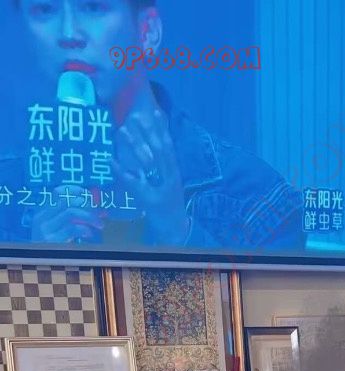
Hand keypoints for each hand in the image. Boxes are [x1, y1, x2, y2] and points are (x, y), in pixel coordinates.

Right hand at [31, 185, 104, 242]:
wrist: (39, 263)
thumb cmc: (53, 248)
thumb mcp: (59, 230)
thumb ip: (74, 219)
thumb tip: (100, 211)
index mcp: (42, 212)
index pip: (58, 192)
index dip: (76, 191)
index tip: (90, 196)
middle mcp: (42, 218)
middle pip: (68, 201)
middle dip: (88, 205)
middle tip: (101, 213)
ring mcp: (45, 229)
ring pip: (71, 212)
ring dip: (90, 216)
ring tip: (99, 224)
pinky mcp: (52, 240)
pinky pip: (72, 228)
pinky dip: (85, 229)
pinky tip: (89, 233)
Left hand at [113, 108, 188, 243]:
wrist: (174, 227)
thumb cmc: (169, 203)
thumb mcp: (169, 182)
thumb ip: (163, 166)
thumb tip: (156, 143)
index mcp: (174, 172)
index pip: (169, 147)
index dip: (163, 129)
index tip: (155, 110)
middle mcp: (171, 178)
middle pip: (160, 151)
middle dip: (148, 132)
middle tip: (135, 115)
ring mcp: (161, 188)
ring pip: (148, 164)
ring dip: (134, 146)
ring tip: (121, 130)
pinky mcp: (149, 199)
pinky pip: (133, 183)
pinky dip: (122, 171)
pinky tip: (111, 160)